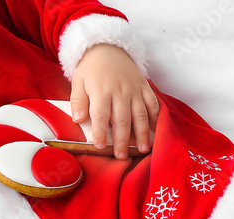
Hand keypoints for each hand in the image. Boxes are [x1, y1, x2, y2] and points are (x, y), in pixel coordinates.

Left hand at [70, 44, 159, 158]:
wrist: (108, 47)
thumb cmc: (91, 69)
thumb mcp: (78, 81)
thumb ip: (77, 101)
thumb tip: (78, 119)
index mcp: (101, 91)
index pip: (101, 116)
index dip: (101, 132)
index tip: (101, 147)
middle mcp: (120, 91)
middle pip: (122, 120)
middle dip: (122, 140)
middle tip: (121, 156)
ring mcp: (134, 90)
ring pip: (140, 115)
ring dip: (142, 134)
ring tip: (142, 149)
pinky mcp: (144, 87)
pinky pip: (152, 103)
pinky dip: (155, 117)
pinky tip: (155, 131)